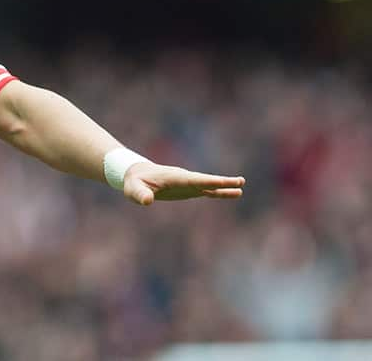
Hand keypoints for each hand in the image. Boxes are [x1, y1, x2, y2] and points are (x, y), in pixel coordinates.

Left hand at [123, 162, 244, 205]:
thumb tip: (147, 201)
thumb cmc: (134, 182)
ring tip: (241, 187)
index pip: (194, 180)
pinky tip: (232, 193)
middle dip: (222, 181)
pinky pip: (207, 190)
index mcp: (174, 177)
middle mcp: (184, 178)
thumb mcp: (134, 189)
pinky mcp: (188, 189)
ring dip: (224, 186)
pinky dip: (219, 192)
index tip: (223, 181)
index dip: (209, 181)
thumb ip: (140, 194)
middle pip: (206, 180)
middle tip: (240, 181)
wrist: (136, 175)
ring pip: (209, 185)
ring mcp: (188, 183)